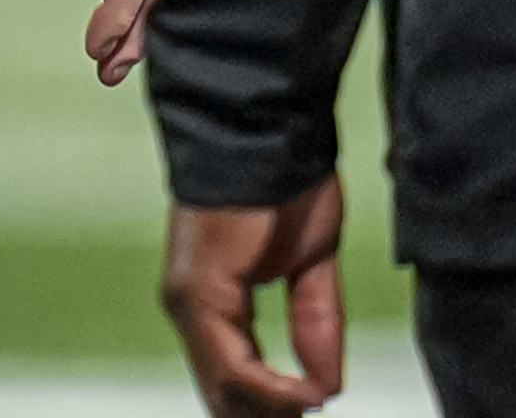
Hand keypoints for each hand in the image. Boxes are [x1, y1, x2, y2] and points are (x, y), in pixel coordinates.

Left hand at [164, 181, 347, 416]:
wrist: (266, 126)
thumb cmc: (287, 181)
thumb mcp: (313, 265)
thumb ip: (316, 324)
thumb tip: (327, 387)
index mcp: (211, 300)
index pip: (233, 380)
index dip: (274, 407)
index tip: (315, 410)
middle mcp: (189, 305)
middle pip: (224, 396)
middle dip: (270, 417)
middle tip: (312, 416)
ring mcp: (188, 300)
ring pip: (224, 389)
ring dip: (273, 411)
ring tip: (312, 409)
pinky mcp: (198, 291)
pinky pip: (232, 364)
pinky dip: (271, 390)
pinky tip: (305, 395)